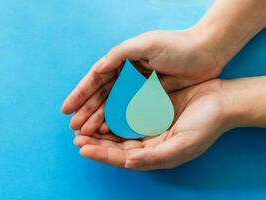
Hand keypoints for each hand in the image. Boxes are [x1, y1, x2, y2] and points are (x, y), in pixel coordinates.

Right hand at [61, 29, 228, 134]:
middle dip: (86, 112)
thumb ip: (119, 54)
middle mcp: (126, 74)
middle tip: (74, 128)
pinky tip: (107, 131)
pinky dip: (116, 121)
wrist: (207, 52)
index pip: (95, 79)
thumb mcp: (146, 44)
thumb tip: (97, 69)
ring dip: (98, 119)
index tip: (66, 110)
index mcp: (122, 60)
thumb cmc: (177, 45)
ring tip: (85, 133)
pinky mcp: (150, 97)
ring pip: (112, 106)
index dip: (79, 94)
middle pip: (101, 95)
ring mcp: (137, 87)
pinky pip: (128, 111)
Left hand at [73, 79, 234, 169]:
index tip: (82, 147)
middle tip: (75, 135)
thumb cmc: (206, 125)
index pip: (120, 157)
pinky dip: (111, 112)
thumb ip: (154, 157)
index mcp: (153, 154)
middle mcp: (147, 142)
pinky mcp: (147, 108)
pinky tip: (99, 109)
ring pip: (116, 129)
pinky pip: (124, 112)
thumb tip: (128, 163)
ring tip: (80, 125)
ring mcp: (147, 125)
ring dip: (98, 128)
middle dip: (93, 142)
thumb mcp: (182, 145)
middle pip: (114, 145)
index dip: (100, 154)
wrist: (223, 101)